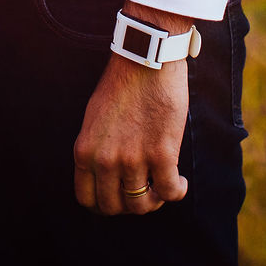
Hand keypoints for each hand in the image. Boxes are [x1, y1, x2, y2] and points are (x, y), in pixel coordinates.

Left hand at [73, 2, 193, 215]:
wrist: (145, 59)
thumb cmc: (122, 85)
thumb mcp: (94, 120)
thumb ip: (97, 149)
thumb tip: (105, 176)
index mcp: (84, 151)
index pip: (87, 199)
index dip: (104, 204)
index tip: (119, 197)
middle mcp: (105, 160)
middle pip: (115, 207)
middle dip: (130, 205)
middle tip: (145, 192)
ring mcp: (133, 159)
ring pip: (143, 205)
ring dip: (156, 201)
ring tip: (163, 186)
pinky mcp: (162, 154)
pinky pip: (170, 192)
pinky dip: (177, 192)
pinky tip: (180, 182)